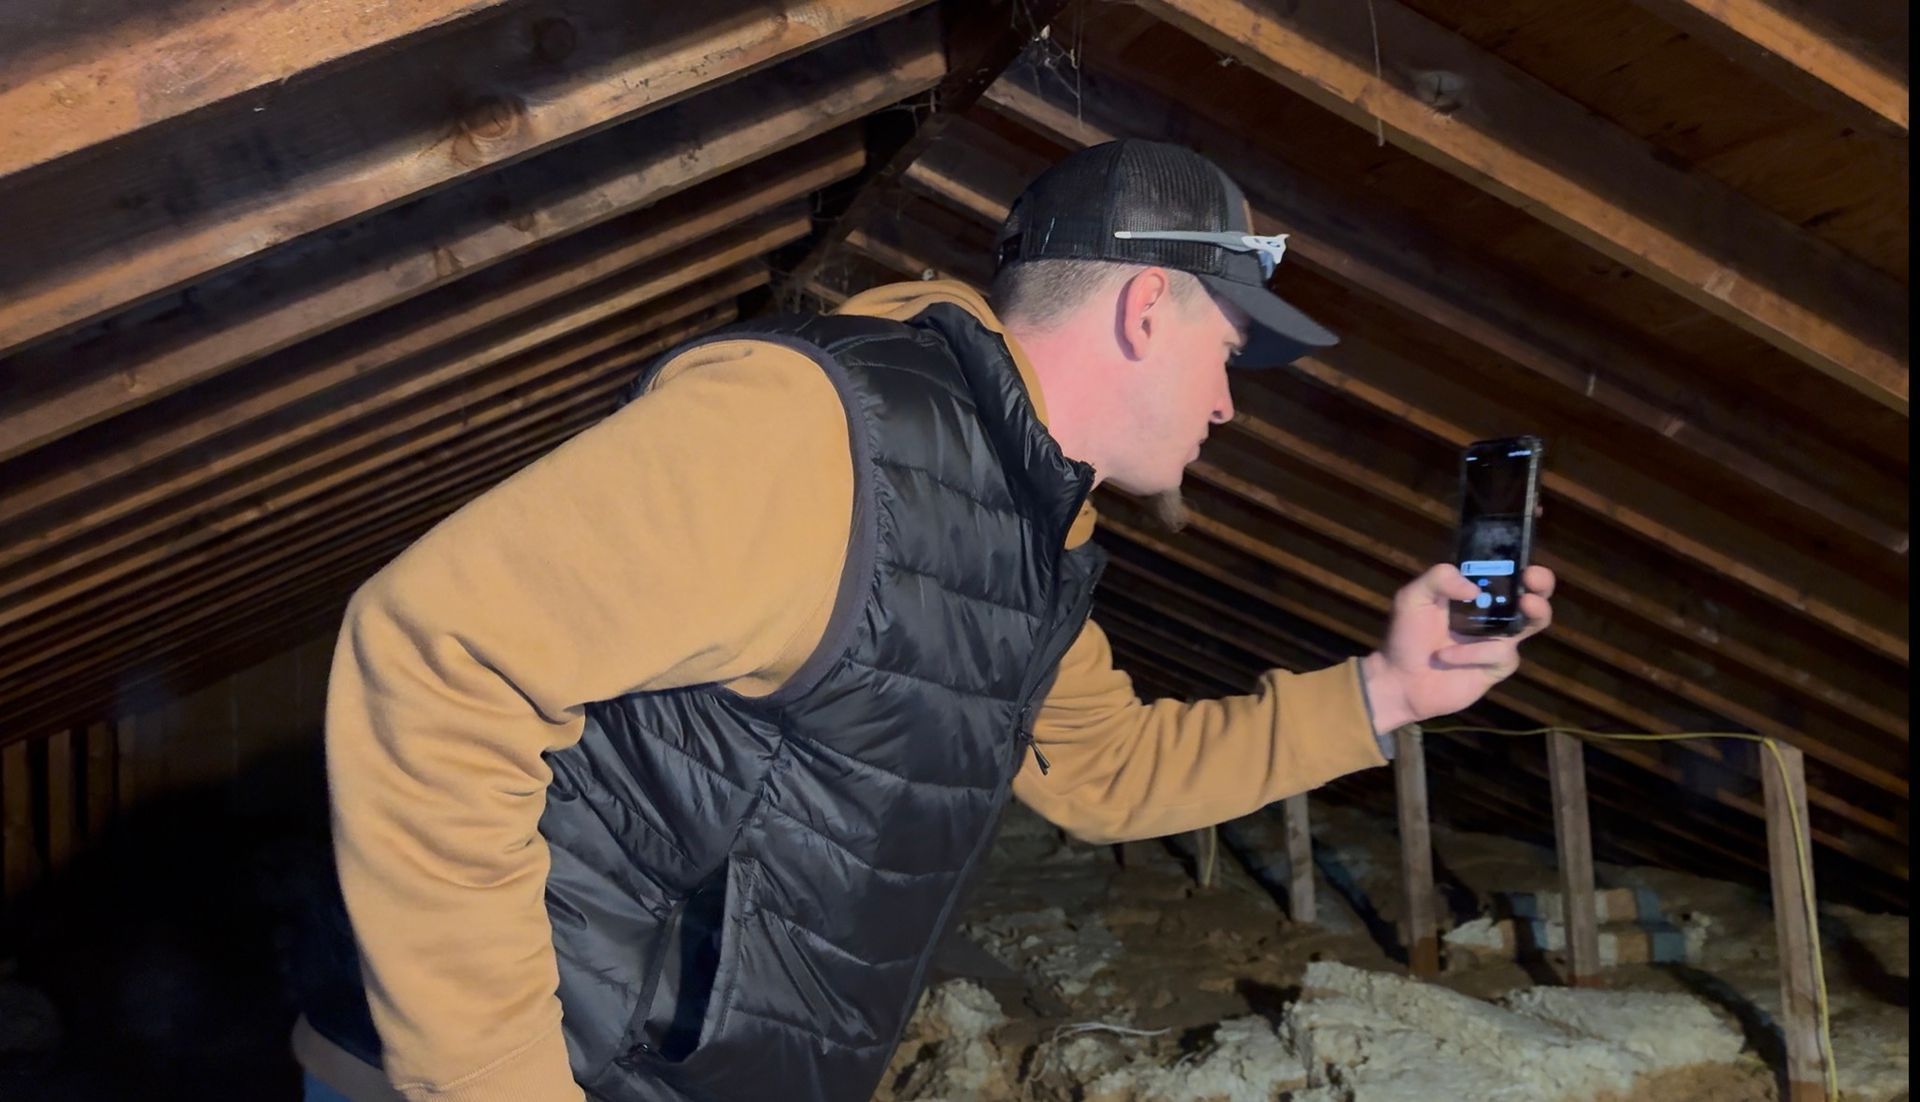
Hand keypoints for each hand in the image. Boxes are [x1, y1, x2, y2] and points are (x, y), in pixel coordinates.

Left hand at [1360, 563, 1555, 731]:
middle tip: (1533, 580)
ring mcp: (1499, 639)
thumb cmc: (1406, 636)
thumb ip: (1438, 579)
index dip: (1518, 563)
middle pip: (1532, 593)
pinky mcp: (1498, 665)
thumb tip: (1474, 588)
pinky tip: (1448, 656)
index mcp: (1473, 591)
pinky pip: (1500, 653)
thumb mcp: (1412, 598)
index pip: (1504, 571)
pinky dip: (1473, 653)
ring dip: (1535, 611)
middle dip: (1542, 584)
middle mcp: (1492, 612)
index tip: (1521, 562)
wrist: (1401, 681)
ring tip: (1526, 605)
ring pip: (1533, 622)